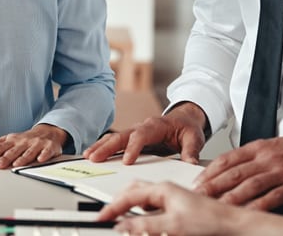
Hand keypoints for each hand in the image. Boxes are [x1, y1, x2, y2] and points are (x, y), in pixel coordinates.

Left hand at [0, 123, 66, 168]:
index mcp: (13, 140)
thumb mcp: (11, 139)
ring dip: (22, 158)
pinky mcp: (49, 147)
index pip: (1, 146)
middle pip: (14, 150)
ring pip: (29, 152)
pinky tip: (40, 159)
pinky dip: (43, 155)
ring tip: (16, 164)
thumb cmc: (26, 139)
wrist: (48, 132)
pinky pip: (46, 151)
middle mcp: (24, 141)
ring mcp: (36, 144)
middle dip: (6, 157)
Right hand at [83, 102, 206, 164]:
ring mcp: (135, 131)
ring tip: (88, 156)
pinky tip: (92, 154)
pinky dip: (102, 147)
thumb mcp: (194, 138)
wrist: (185, 119)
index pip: (142, 135)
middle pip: (122, 135)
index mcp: (156, 125)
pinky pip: (115, 141)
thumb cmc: (187, 128)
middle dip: (107, 147)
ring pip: (114, 137)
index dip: (133, 147)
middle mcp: (142, 126)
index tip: (126, 161)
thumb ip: (191, 151)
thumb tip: (191, 163)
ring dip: (100, 146)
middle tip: (95, 158)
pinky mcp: (131, 138)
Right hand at [96, 181, 253, 235]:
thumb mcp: (173, 225)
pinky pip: (151, 205)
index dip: (112, 208)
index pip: (129, 196)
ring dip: (129, 206)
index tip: (101, 217)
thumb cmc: (210, 219)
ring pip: (142, 198)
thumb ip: (146, 226)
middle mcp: (165, 189)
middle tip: (107, 215)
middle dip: (117, 202)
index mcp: (162, 189)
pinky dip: (141, 212)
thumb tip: (123, 226)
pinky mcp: (176, 205)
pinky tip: (142, 220)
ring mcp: (171, 196)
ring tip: (119, 217)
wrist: (231, 222)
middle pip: (133, 192)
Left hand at [193, 130, 282, 208]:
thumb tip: (232, 171)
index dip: (210, 171)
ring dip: (230, 198)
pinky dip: (258, 207)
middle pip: (234, 173)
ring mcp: (281, 171)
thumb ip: (255, 158)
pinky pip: (272, 198)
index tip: (198, 181)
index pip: (228, 158)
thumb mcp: (275, 147)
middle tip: (198, 197)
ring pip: (249, 186)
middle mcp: (268, 158)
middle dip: (213, 186)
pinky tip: (247, 215)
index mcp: (260, 147)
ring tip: (216, 208)